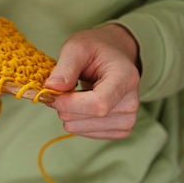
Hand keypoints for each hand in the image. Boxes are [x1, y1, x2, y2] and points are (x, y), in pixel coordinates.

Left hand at [45, 24, 140, 139]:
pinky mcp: (121, 129)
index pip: (99, 104)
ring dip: (69, 114)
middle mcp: (132, 101)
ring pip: (83, 129)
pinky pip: (87, 134)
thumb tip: (51, 88)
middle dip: (65, 106)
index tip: (51, 94)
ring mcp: (128, 118)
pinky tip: (81, 105)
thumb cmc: (95, 50)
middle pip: (90, 117)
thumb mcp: (76, 48)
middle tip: (63, 88)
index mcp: (126, 77)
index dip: (70, 103)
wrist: (112, 56)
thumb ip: (65, 68)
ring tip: (76, 94)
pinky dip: (76, 122)